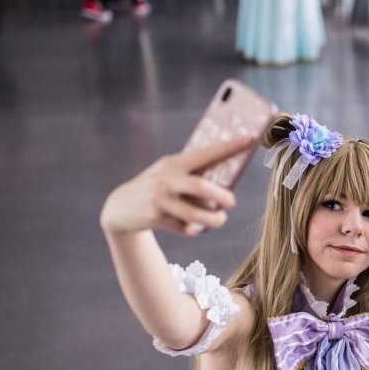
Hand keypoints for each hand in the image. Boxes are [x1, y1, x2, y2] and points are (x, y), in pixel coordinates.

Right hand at [99, 137, 252, 235]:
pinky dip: (193, 229)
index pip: (206, 153)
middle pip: (202, 187)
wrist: (120, 207)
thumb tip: (226, 181)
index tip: (248, 140)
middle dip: (222, 196)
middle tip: (231, 202)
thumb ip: (191, 173)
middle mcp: (167, 179)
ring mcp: (160, 199)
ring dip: (213, 219)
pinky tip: (193, 227)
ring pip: (195, 214)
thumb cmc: (156, 188)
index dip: (228, 147)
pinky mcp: (155, 218)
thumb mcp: (168, 173)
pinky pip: (184, 227)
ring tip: (220, 219)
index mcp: (174, 163)